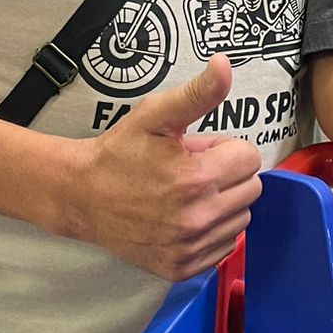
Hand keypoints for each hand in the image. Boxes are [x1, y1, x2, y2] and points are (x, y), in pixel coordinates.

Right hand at [56, 56, 261, 281]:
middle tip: (193, 170)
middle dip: (228, 175)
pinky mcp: (182, 267)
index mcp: (196, 178)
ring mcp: (190, 247)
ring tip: (188, 194)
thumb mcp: (156, 115)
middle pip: (251, 189)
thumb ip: (198, 93)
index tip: (198, 151)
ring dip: (223, 204)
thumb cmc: (119, 153)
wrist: (81, 196)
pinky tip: (185, 218)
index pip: (249, 158)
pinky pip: (225, 247)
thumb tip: (225, 64)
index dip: (225, 148)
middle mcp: (197, 217)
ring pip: (241, 219)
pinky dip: (212, 232)